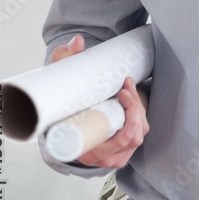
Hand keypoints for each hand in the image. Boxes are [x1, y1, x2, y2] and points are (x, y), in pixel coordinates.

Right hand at [51, 34, 149, 168]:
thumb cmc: (60, 103)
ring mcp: (113, 153)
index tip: (122, 94)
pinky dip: (139, 114)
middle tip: (125, 87)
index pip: (109, 147)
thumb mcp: (58, 81)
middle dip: (135, 110)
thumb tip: (77, 42)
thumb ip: (65, 58)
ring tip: (126, 89)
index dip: (125, 125)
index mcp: (80, 150)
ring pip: (138, 134)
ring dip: (137, 109)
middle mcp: (98, 157)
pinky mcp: (123, 146)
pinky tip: (130, 97)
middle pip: (131, 138)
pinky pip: (140, 132)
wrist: (63, 114)